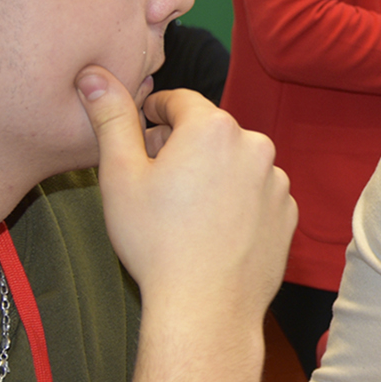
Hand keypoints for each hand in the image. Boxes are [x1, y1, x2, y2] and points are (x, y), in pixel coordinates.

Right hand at [79, 69, 293, 321]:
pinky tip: (213, 230)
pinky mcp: (287, 213)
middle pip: (211, 132)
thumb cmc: (156, 241)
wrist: (206, 307)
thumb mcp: (119, 175)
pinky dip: (237, 202)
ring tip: (185, 211)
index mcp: (213, 127)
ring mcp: (277, 181)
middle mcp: (255, 145)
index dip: (154, 113)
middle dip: (183, 145)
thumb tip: (93, 74)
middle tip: (155, 179)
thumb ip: (110, 118)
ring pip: (236, 164)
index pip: (179, 100)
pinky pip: (256, 195)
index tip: (141, 130)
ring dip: (213, 174)